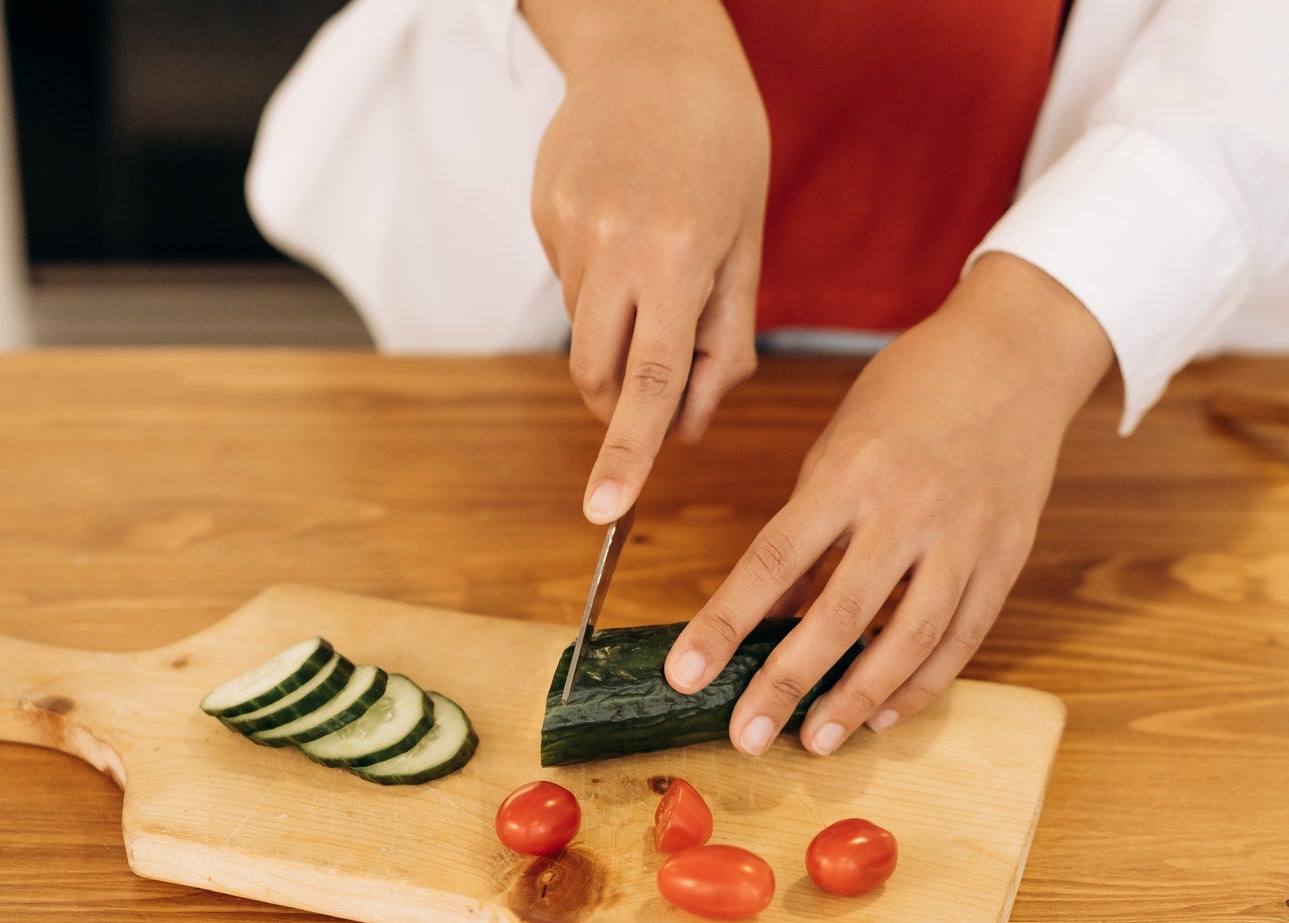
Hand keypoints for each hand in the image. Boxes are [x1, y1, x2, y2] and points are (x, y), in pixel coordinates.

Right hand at [523, 0, 767, 523]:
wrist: (651, 45)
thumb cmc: (722, 143)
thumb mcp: (748, 242)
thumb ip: (723, 341)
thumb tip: (692, 430)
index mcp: (676, 254)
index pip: (650, 381)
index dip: (629, 452)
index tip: (606, 510)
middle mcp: (612, 245)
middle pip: (598, 374)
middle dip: (621, 406)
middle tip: (659, 387)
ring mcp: (566, 230)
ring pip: (584, 334)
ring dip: (617, 336)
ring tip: (657, 263)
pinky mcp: (540, 217)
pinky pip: (571, 286)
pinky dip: (601, 285)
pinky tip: (626, 226)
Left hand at [663, 253, 1114, 754]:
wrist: (1017, 350)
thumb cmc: (912, 389)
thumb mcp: (840, 443)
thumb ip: (811, 529)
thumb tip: (778, 614)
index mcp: (850, 470)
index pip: (772, 560)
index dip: (725, 623)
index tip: (687, 673)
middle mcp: (908, 507)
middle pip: (838, 615)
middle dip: (785, 684)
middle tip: (746, 738)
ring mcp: (965, 536)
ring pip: (907, 641)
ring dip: (856, 701)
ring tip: (815, 741)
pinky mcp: (1007, 555)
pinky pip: (963, 637)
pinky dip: (923, 683)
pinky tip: (885, 714)